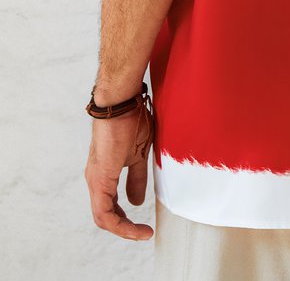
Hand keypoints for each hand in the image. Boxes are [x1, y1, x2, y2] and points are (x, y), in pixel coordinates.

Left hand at [85, 104, 154, 239]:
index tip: (144, 226)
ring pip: (103, 217)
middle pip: (105, 216)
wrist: (121, 104)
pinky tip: (135, 225)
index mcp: (104, 174)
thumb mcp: (138, 155)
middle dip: (125, 229)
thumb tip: (136, 201)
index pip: (110, 206)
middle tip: (143, 233)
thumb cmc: (130, 121)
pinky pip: (104, 212)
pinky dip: (119, 224)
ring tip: (142, 233)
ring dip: (123, 229)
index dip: (125, 220)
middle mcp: (95, 179)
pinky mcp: (99, 179)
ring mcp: (95, 180)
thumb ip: (137, 178)